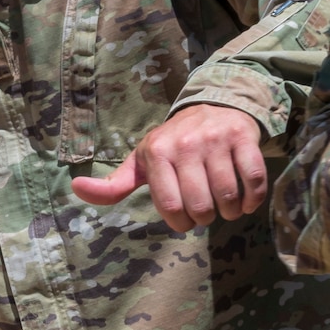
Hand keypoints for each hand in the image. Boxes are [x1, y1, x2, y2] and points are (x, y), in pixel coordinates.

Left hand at [70, 104, 268, 231]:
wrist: (213, 106)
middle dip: (207, 218)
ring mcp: (216, 139)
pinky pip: (254, 180)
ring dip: (231, 212)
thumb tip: (76, 189)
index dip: (182, 223)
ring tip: (227, 207)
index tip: (184, 218)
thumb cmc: (173, 144)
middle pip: (202, 207)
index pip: (172, 208)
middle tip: (206, 211)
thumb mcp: (141, 162)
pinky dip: (253, 199)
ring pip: (229, 196)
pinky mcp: (243, 136)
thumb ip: (113, 185)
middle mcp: (186, 144)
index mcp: (156, 153)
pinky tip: (247, 201)